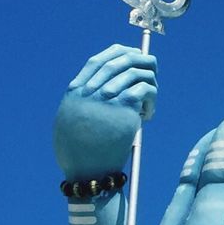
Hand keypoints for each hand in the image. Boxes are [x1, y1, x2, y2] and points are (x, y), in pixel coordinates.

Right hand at [54, 44, 157, 177]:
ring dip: (150, 85)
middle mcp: (91, 90)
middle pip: (121, 60)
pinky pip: (146, 90)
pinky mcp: (124, 107)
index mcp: (76, 91)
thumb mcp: (70, 121)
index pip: (99, 60)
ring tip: (148, 105)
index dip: (119, 52)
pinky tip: (148, 115)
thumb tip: (107, 87)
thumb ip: (84, 102)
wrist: (87, 171)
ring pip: (138, 73)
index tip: (133, 53)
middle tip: (152, 72)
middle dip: (142, 62)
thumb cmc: (80, 153)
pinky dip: (152, 100)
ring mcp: (108, 96)